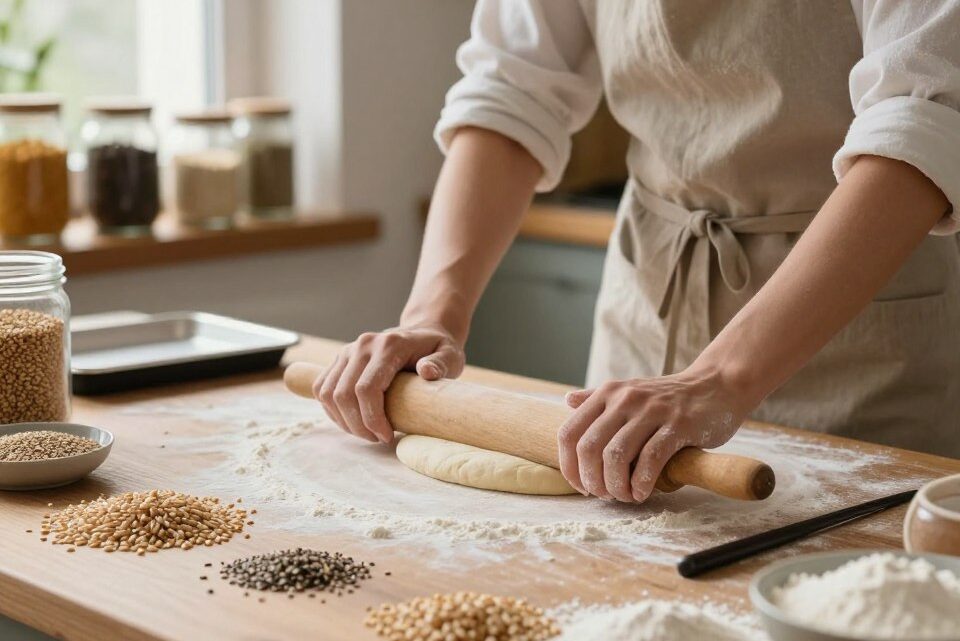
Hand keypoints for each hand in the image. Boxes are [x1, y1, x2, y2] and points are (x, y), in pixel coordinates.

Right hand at [313, 324, 464, 443]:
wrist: (423, 332)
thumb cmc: (437, 349)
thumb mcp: (450, 354)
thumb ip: (441, 363)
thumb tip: (426, 371)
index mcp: (388, 345)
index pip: (366, 388)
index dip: (371, 419)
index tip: (386, 437)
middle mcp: (363, 345)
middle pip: (343, 394)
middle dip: (357, 425)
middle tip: (377, 439)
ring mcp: (348, 351)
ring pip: (328, 393)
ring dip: (343, 421)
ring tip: (366, 433)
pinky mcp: (340, 359)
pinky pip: (323, 388)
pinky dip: (332, 411)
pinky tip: (352, 422)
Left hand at [557, 366, 754, 501]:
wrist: (717, 385)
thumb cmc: (669, 397)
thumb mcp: (629, 391)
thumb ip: (598, 398)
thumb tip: (568, 400)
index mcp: (607, 394)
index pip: (569, 434)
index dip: (569, 466)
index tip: (582, 486)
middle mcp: (624, 399)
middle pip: (589, 448)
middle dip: (593, 481)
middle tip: (605, 495)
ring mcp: (651, 411)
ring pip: (617, 456)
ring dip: (616, 486)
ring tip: (625, 496)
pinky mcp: (678, 425)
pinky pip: (651, 459)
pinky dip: (642, 483)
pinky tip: (642, 492)